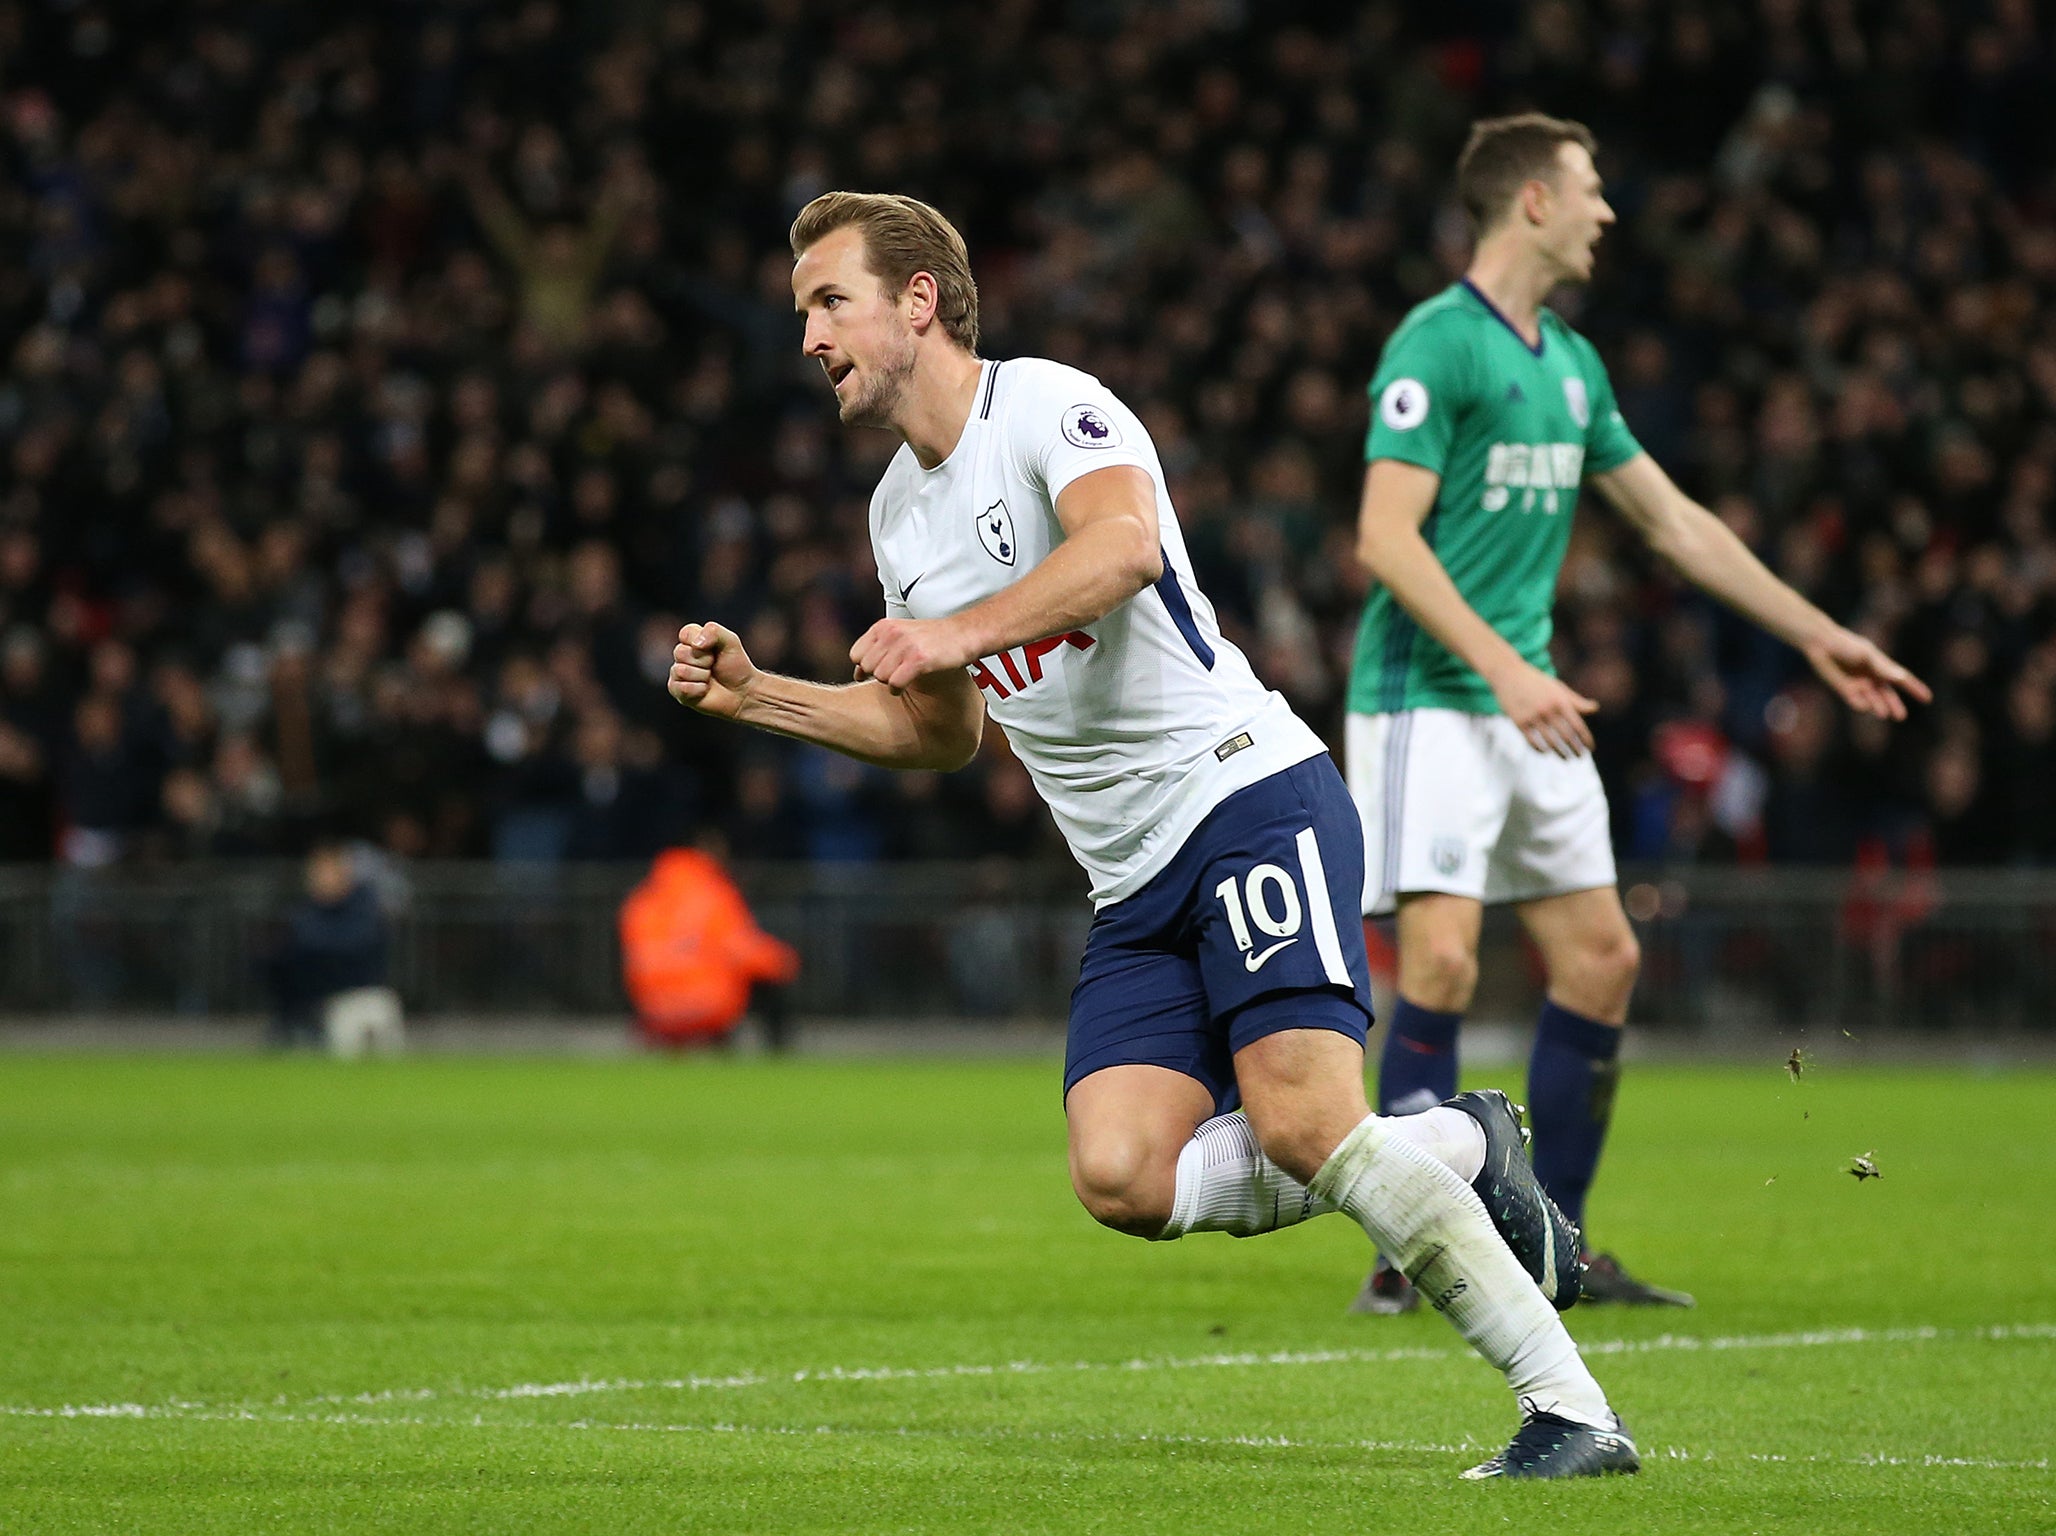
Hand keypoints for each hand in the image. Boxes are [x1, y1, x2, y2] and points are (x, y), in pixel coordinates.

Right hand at [669, 622, 755, 717]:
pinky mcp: (678, 691)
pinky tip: (705, 690)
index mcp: (693, 639)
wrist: (742, 692)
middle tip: (713, 665)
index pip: (685, 633)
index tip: (713, 649)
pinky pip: (682, 688)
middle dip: (704, 661)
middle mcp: (683, 655)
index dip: (701, 642)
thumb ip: (714, 632)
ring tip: (710, 678)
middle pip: (680, 652)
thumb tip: (695, 644)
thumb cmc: (736, 666)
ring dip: (702, 676)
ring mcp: (678, 673)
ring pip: (681, 671)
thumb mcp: (731, 642)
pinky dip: (699, 690)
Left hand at [849, 617, 973, 691]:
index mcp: (884, 626)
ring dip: (890, 682)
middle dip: (878, 675)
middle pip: (867, 667)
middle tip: (896, 673)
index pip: (856, 654)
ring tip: (903, 676)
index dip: (865, 667)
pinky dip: (898, 689)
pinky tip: (906, 685)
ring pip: (880, 676)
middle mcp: (891, 634)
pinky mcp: (918, 659)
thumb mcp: (899, 635)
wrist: (963, 634)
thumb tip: (856, 674)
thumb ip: (876, 650)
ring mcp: (904, 646)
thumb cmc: (933, 638)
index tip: (879, 670)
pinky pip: (894, 683)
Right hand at [1490, 660, 1598, 756]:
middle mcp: (1548, 709)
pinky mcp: (1519, 722)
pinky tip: (1546, 752)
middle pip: (1566, 737)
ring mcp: (1533, 716)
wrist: (1509, 674)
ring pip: (1550, 742)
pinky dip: (1540, 749)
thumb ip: (1576, 701)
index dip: (1586, 740)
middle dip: (1575, 749)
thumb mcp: (1558, 688)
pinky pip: (1532, 741)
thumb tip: (1595, 708)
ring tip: (1566, 759)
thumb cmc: (1537, 682)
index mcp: (1560, 701)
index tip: (1590, 749)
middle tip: (1580, 757)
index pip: (1578, 726)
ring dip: (1560, 753)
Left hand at [1803, 628, 1931, 720]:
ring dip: (1878, 706)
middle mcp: (1872, 677)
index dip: (1915, 689)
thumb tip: (1901, 678)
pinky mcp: (1845, 689)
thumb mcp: (1868, 655)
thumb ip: (1883, 668)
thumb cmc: (1848, 645)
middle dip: (1894, 705)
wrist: (1822, 644)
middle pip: (1887, 695)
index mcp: (1881, 666)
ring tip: (1883, 714)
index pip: (1902, 680)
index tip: (1928, 699)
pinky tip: (1864, 706)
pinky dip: (1860, 704)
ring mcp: (1859, 684)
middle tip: (1901, 717)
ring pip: (1872, 700)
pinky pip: (1855, 701)